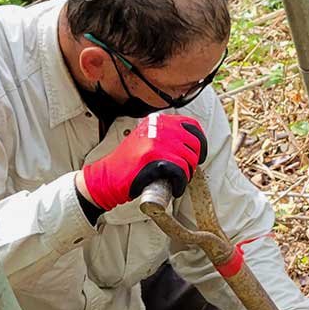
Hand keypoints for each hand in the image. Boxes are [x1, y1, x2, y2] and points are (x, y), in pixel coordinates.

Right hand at [81, 112, 206, 210]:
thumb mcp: (147, 138)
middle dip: (194, 162)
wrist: (107, 177)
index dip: (201, 142)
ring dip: (187, 175)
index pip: (192, 125)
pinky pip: (179, 172)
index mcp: (158, 120)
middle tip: (186, 172)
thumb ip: (166, 135)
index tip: (199, 155)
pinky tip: (175, 189)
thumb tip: (193, 142)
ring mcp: (155, 142)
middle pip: (194, 144)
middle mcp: (158, 127)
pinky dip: (180, 184)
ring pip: (188, 160)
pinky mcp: (153, 159)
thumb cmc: (129, 162)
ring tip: (177, 181)